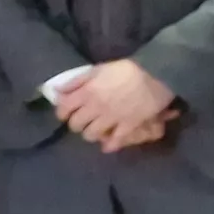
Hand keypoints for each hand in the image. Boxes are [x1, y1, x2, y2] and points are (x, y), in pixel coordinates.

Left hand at [54, 59, 179, 150]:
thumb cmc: (126, 70)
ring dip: (91, 133)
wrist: (156, 75)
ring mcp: (112, 119)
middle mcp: (96, 107)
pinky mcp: (127, 126)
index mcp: (87, 92)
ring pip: (91, 135)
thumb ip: (77, 81)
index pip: (64, 109)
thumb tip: (57, 90)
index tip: (66, 113)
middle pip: (76, 125)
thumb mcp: (98, 69)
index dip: (62, 113)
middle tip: (82, 120)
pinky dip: (109, 144)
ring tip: (96, 129)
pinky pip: (114, 141)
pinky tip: (108, 143)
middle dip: (76, 124)